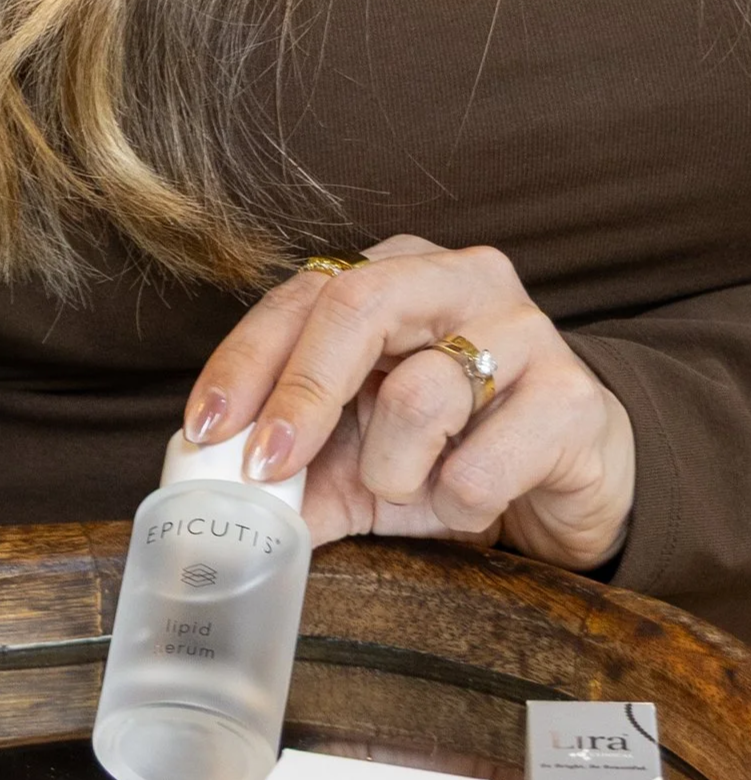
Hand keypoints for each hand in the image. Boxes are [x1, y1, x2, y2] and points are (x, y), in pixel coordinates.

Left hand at [182, 235, 634, 569]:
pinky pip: (480, 466)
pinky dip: (457, 503)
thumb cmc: (451, 456)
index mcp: (399, 275)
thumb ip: (288, 472)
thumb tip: (210, 497)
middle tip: (268, 470)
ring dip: (392, 470)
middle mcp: (464, 280)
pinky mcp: (573, 400)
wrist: (570, 484)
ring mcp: (528, 332)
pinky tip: (470, 501)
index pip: (305, 295)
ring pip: (419, 395)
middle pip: (357, 308)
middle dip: (299, 397)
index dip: (245, 362)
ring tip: (411, 487)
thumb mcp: (354, 463)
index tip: (206, 429)